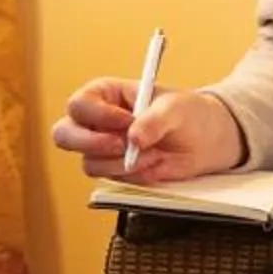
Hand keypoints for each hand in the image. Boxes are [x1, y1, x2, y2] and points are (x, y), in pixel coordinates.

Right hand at [52, 79, 246, 184]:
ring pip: (90, 163)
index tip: (126, 121)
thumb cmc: (188, 113)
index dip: (98, 115)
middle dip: (91, 143)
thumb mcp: (176, 108)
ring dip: (123, 162)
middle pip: (65, 135)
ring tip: (154, 152)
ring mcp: (103, 149)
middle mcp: (97, 122)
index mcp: (105, 95)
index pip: (80, 105)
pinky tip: (155, 162)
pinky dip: (136, 174)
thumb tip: (133, 137)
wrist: (207, 141)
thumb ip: (154, 119)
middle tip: (122, 146)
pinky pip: (113, 179)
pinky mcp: (116, 171)